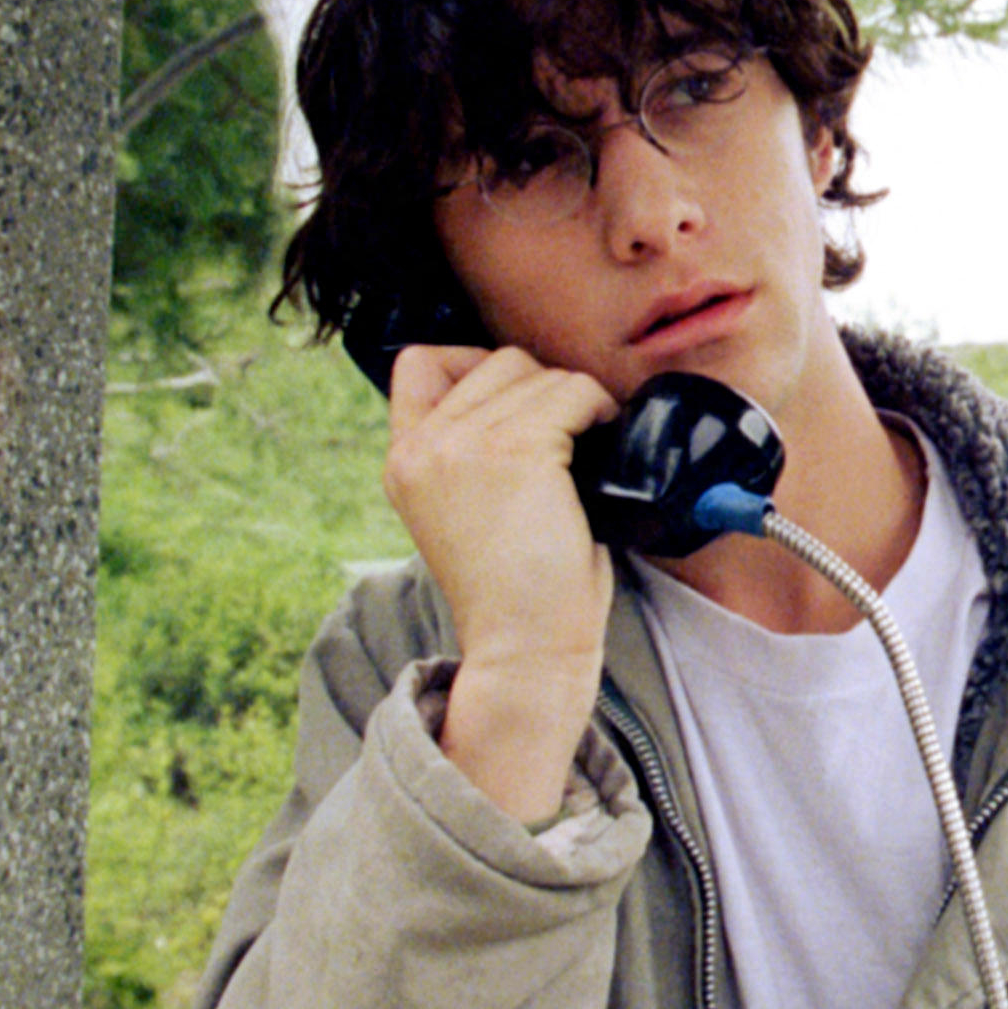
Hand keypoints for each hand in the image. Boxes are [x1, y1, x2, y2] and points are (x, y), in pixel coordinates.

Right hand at [383, 345, 618, 822]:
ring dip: (576, 402)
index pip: (419, 363)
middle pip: (495, 360)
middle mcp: (423, 446)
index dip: (475, 364)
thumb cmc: (517, 590)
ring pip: (538, 374)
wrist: (526, 648)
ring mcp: (464, 445)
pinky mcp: (515, 452)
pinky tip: (604, 445)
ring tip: (587, 449)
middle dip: (542, 390)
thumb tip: (529, 390)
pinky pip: (573, 392)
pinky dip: (599, 410)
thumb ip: (469, 452)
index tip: (518, 404)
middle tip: (569, 439)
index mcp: (404, 461)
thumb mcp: (466, 510)